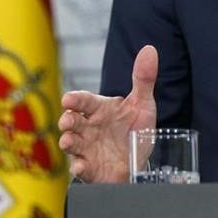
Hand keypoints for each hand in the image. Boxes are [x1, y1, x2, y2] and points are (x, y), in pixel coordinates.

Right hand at [58, 45, 157, 182]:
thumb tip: (150, 50)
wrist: (138, 161)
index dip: (75, 100)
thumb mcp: (142, 105)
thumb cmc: (134, 130)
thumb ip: (143, 79)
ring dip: (68, 142)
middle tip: (68, 121)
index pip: (84, 101)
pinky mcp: (90, 168)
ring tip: (68, 141)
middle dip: (67, 120)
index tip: (68, 99)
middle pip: (71, 121)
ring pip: (71, 143)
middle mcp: (88, 128)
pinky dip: (79, 168)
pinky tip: (81, 167)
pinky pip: (81, 168)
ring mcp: (87, 148)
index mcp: (99, 110)